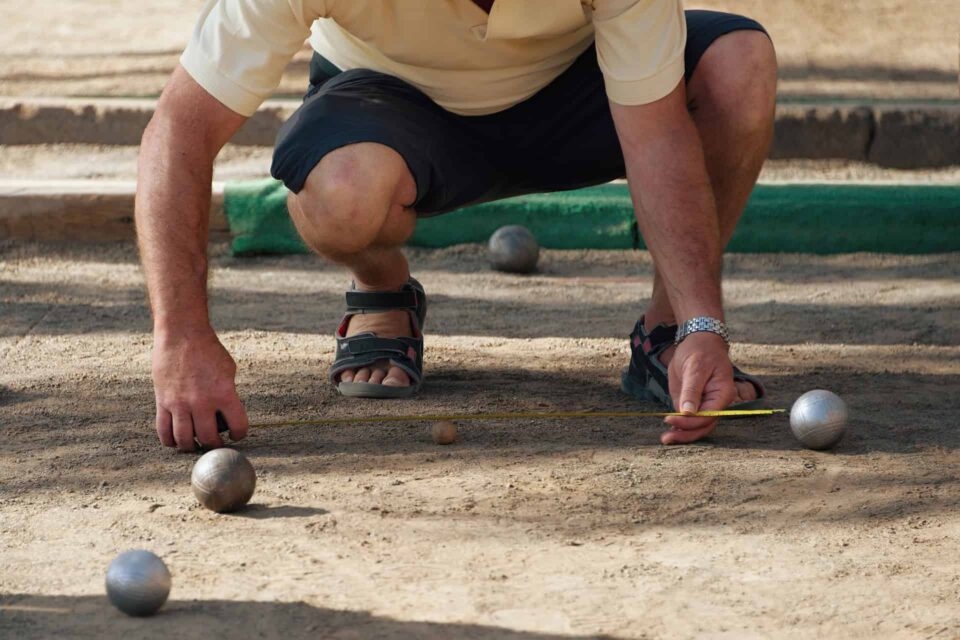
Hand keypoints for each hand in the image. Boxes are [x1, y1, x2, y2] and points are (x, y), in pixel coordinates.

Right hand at [151, 326, 248, 450]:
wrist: (182, 334)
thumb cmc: (208, 350)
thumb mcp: (228, 370)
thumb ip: (228, 394)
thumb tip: (226, 415)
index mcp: (224, 393)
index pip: (238, 426)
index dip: (240, 434)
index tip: (237, 434)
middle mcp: (201, 402)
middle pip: (208, 439)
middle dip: (215, 445)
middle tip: (216, 443)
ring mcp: (180, 403)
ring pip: (184, 440)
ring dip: (192, 446)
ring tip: (196, 443)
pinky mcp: (162, 401)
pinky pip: (163, 430)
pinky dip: (170, 441)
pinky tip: (176, 440)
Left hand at [661, 332, 736, 444]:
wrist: (698, 341)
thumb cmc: (700, 351)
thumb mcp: (695, 368)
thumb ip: (691, 390)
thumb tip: (688, 412)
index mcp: (723, 394)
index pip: (708, 416)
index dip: (690, 422)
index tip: (670, 419)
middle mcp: (717, 403)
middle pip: (705, 426)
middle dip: (686, 434)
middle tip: (666, 439)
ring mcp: (705, 404)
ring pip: (698, 426)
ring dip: (683, 434)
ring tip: (665, 439)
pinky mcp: (694, 403)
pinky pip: (690, 419)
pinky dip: (680, 427)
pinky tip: (669, 432)